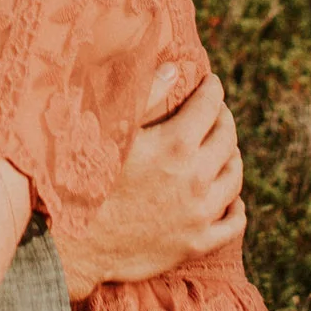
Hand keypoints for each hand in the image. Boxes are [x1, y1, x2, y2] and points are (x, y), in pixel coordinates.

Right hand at [54, 75, 244, 291]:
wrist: (73, 242)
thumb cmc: (85, 180)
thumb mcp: (110, 131)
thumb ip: (146, 96)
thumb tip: (173, 68)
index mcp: (175, 144)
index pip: (210, 104)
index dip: (212, 88)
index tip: (210, 82)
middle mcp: (195, 177)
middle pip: (227, 138)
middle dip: (224, 118)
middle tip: (217, 112)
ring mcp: (199, 213)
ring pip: (235, 178)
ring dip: (232, 157)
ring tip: (224, 150)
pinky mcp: (197, 243)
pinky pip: (233, 223)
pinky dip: (237, 207)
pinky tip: (232, 199)